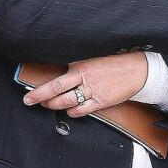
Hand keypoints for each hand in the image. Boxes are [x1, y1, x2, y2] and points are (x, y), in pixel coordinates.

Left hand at [23, 53, 148, 117]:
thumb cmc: (117, 61)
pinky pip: (82, 110)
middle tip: (28, 100)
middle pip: (56, 89)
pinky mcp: (101, 101)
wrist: (139, 69)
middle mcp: (85, 77)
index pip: (56, 73)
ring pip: (66, 101)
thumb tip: (63, 65)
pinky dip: (73, 112)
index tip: (29, 85)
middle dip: (39, 96)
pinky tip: (69, 111)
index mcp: (81, 64)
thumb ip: (78, 60)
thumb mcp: (95, 55)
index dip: (41, 81)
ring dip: (53, 105)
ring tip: (47, 104)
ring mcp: (93, 90)